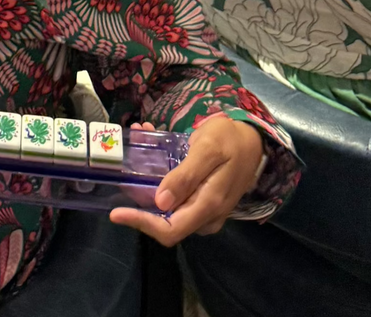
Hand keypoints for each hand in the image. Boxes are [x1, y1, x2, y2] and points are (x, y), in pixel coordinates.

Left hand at [109, 115, 263, 245]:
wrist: (254, 139)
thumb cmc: (230, 140)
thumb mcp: (207, 150)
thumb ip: (186, 176)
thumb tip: (161, 202)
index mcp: (208, 206)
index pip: (170, 230)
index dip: (141, 224)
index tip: (116, 213)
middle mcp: (206, 216)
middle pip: (165, 223)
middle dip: (140, 199)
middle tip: (125, 167)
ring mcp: (205, 211)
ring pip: (169, 209)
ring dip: (148, 184)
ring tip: (139, 147)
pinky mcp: (203, 201)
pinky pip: (177, 198)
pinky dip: (160, 178)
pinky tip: (153, 149)